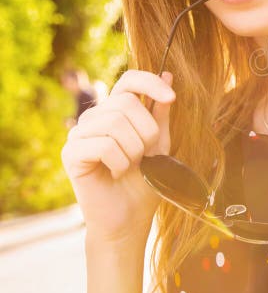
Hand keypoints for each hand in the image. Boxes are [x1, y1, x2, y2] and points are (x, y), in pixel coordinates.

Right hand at [61, 70, 175, 241]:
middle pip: (125, 102)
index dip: (150, 82)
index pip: (128, 80)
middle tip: (144, 154)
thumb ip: (160, 113)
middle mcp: (94, 118)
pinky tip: (116, 174)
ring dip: (133, 149)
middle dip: (146, 130)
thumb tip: (168, 75)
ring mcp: (79, 135)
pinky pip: (104, 145)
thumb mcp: (160, 143)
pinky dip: (120, 162)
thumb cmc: (144, 181)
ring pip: (115, 122)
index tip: (171, 97)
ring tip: (130, 166)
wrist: (129, 217)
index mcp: (115, 112)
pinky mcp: (71, 154)